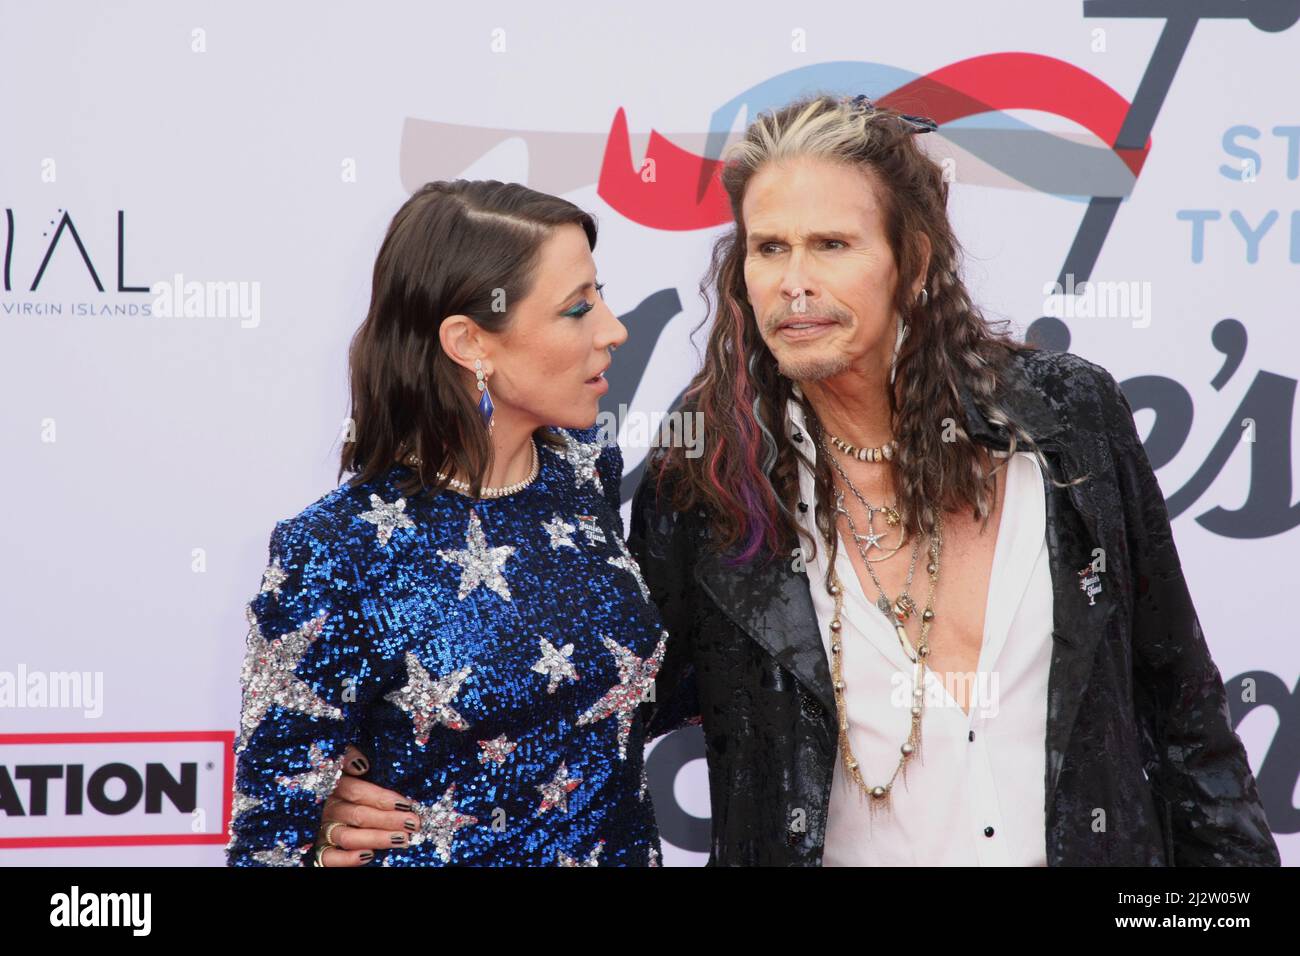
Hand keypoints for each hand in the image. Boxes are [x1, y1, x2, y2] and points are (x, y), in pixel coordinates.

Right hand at [315, 745, 419, 866]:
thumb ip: (351, 758)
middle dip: (388, 819)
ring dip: (376, 838)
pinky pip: (329, 858)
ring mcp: (324, 830)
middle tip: (413, 823)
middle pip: (357, 814)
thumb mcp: (358, 769)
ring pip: (347, 836)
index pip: (355, 790)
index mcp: (335, 786)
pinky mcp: (321, 851)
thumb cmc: (356, 788)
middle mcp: (329, 808)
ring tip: (402, 839)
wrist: (340, 812)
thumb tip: (360, 762)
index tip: (405, 804)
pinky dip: (347, 859)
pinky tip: (368, 856)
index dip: (380, 797)